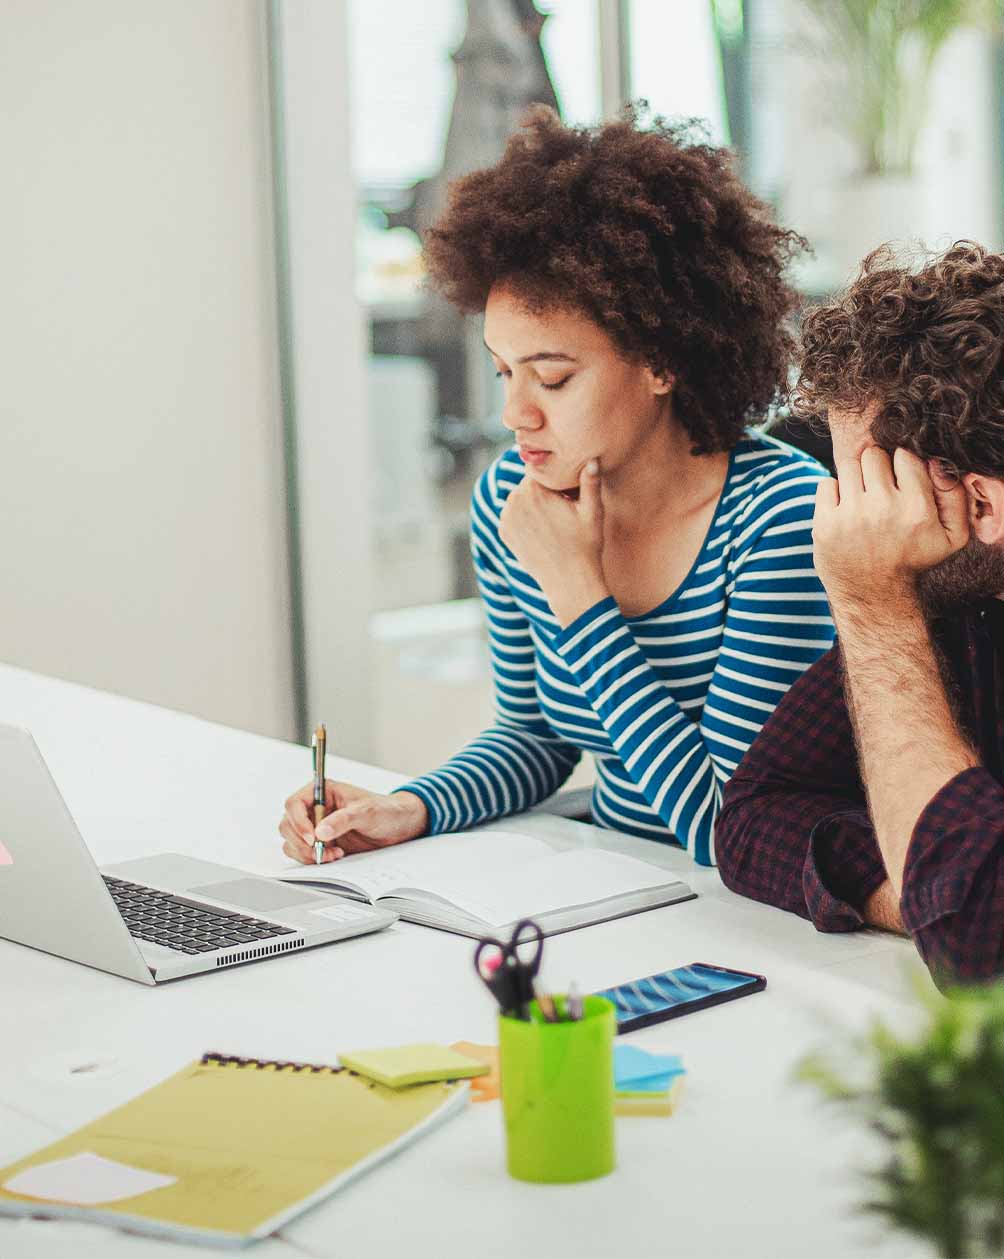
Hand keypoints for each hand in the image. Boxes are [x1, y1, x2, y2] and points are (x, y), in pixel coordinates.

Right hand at [278, 781, 427, 863]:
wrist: (398, 827)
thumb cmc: (384, 810)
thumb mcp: (366, 812)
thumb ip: (343, 820)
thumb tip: (320, 831)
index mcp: (322, 791)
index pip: (294, 804)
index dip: (298, 822)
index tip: (312, 838)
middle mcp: (314, 808)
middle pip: (288, 825)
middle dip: (302, 842)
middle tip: (321, 851)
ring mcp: (315, 827)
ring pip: (291, 842)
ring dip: (307, 853)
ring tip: (333, 854)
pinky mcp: (320, 843)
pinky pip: (302, 853)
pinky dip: (312, 859)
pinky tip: (334, 856)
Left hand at [498, 459, 608, 625]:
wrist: (569, 582)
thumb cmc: (585, 545)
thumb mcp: (593, 511)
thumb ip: (590, 481)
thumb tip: (592, 458)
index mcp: (532, 488)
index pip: (543, 470)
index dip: (558, 479)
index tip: (570, 492)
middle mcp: (513, 500)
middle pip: (531, 484)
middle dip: (545, 491)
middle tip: (564, 507)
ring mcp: (505, 518)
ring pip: (522, 499)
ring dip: (534, 503)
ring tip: (554, 520)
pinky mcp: (503, 533)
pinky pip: (515, 515)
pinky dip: (526, 519)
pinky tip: (543, 531)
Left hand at [813, 446, 969, 609]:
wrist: (874, 596)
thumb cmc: (913, 562)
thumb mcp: (952, 537)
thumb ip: (955, 497)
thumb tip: (935, 462)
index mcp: (917, 509)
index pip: (905, 457)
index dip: (902, 466)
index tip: (900, 483)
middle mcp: (883, 509)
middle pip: (874, 456)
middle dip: (877, 468)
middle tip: (879, 490)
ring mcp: (851, 516)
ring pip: (849, 466)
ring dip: (856, 479)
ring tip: (862, 500)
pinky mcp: (824, 525)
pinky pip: (826, 483)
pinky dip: (833, 492)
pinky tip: (844, 510)